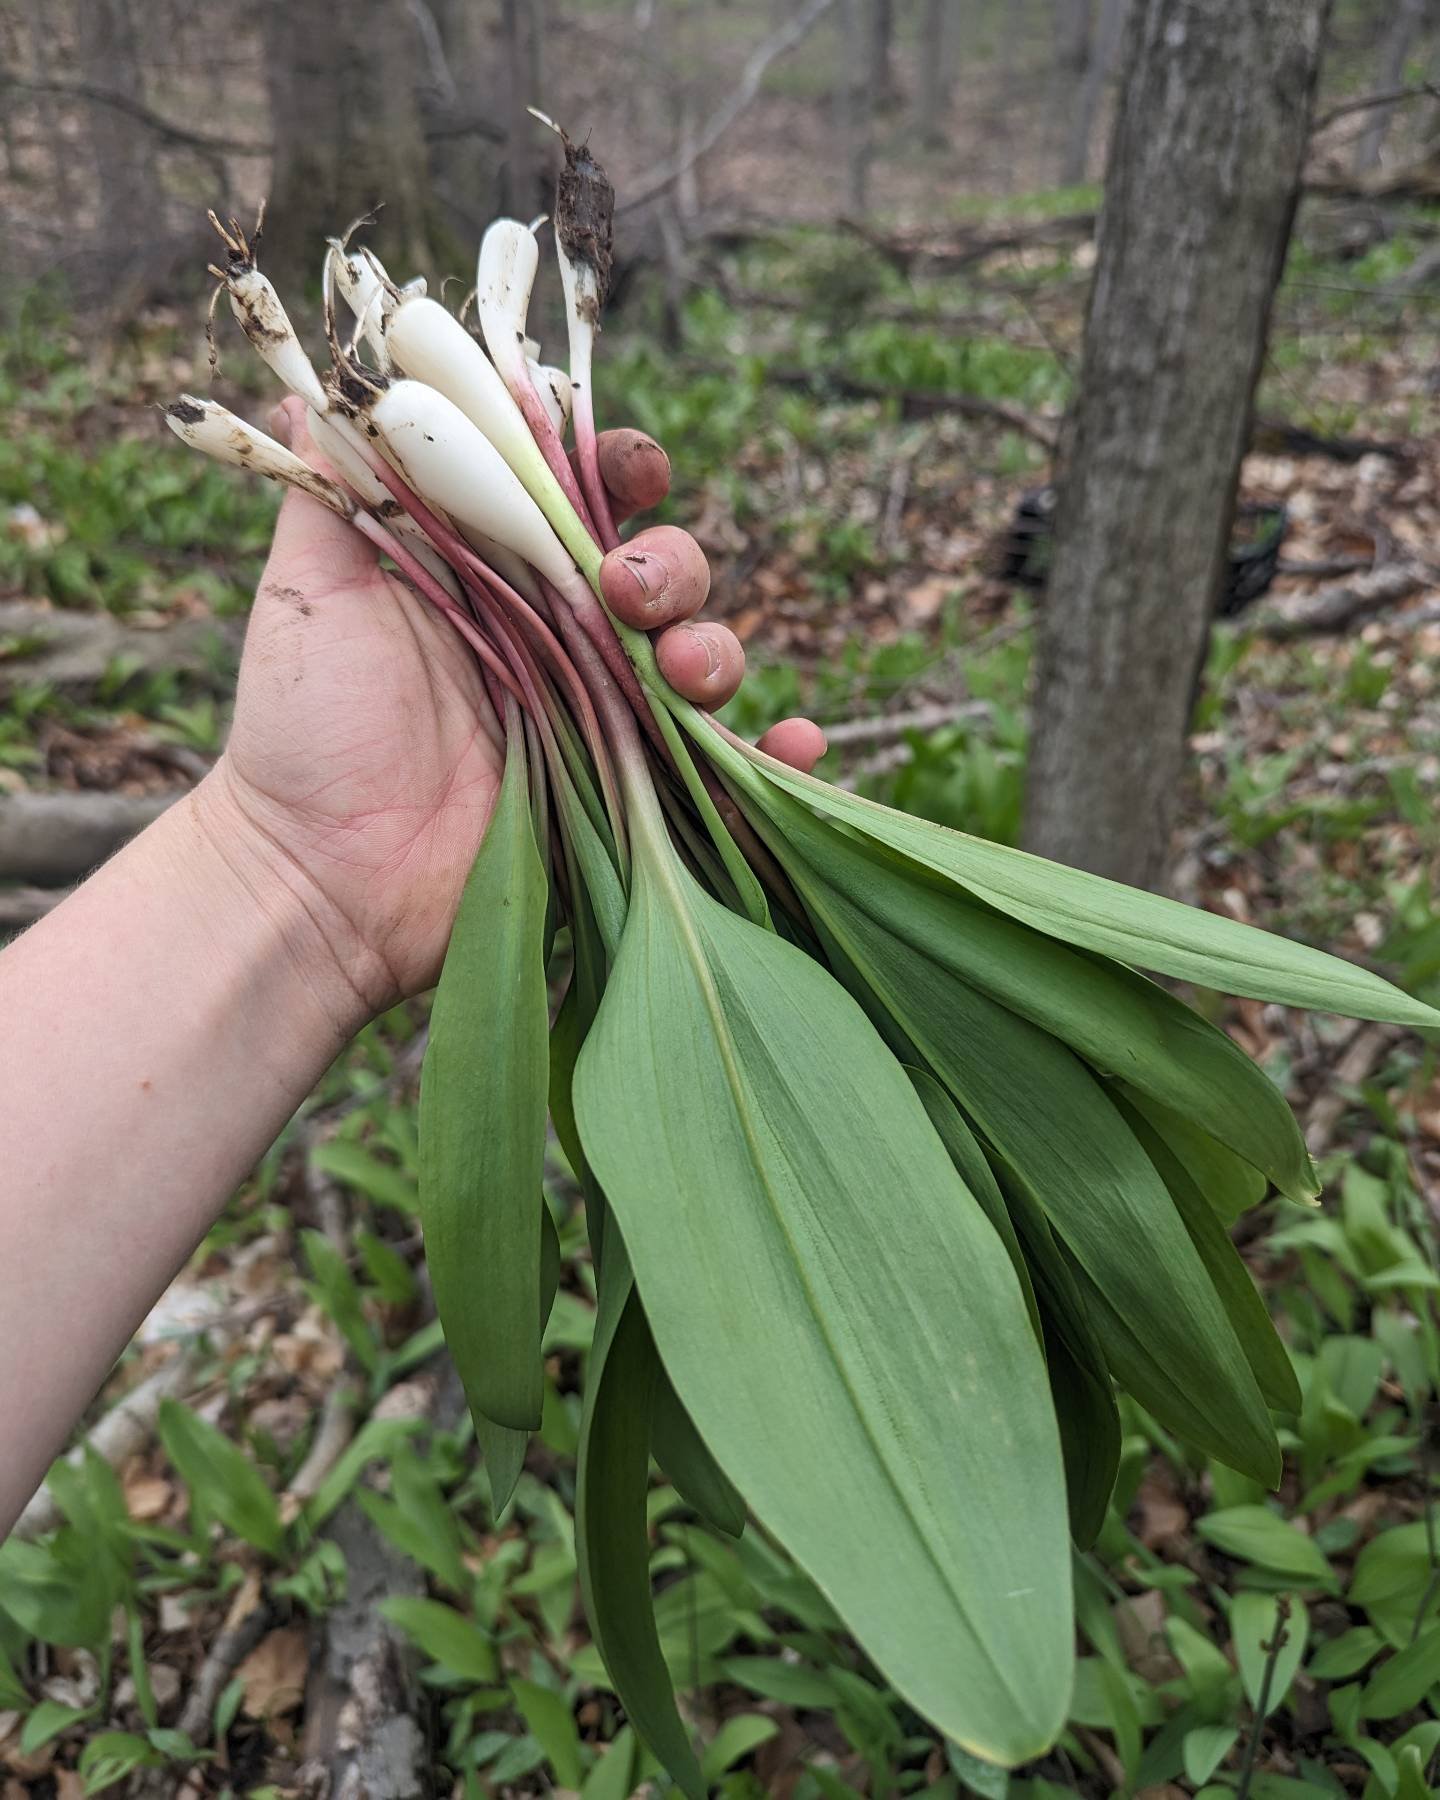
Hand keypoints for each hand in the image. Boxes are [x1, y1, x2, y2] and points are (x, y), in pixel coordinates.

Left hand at [200, 399, 824, 1015]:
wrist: (316, 879)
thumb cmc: (304, 732)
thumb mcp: (308, 590)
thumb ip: (331, 488)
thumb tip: (316, 386)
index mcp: (498, 574)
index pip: (581, 496)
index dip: (616, 468)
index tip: (623, 465)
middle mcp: (560, 637)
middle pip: (661, 569)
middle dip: (670, 562)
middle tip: (625, 589)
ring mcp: (599, 719)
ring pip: (700, 656)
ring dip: (714, 646)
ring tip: (683, 673)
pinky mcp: (625, 798)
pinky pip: (724, 772)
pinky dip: (773, 755)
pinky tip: (792, 742)